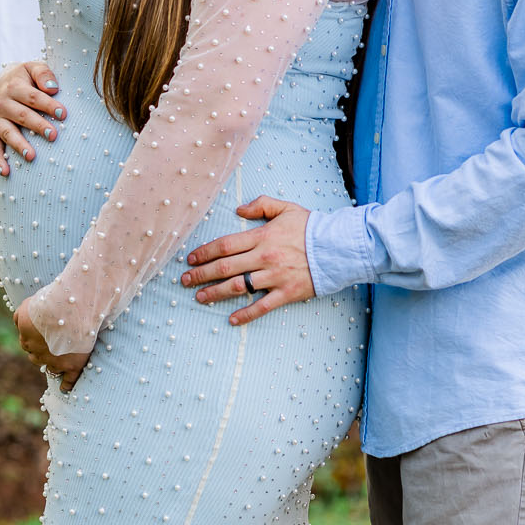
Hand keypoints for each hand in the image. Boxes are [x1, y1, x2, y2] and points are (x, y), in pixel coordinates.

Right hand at [0, 62, 64, 174]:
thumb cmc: (25, 78)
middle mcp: (2, 103)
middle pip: (22, 116)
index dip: (48, 105)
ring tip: (31, 156)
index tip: (63, 114)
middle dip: (38, 126)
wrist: (1, 82)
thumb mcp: (33, 68)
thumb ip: (43, 74)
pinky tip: (6, 172)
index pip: (33, 97)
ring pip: (8, 133)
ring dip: (19, 145)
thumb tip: (53, 88)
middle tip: (53, 136)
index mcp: (14, 86)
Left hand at [15, 298, 90, 390]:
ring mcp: (55, 361)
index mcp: (26, 337)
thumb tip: (18, 323)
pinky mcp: (72, 366)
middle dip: (42, 352)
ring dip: (54, 364)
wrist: (70, 308)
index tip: (43, 335)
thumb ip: (21, 316)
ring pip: (51, 368)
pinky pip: (68, 380)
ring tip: (61, 363)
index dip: (35, 338)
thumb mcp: (28, 304)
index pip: (26, 342)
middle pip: (36, 357)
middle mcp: (37, 352)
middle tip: (52, 346)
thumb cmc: (50, 302)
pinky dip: (66, 385)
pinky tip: (65, 388)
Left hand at [181, 196, 313, 325]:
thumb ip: (261, 205)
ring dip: (216, 293)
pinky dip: (246, 314)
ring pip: (238, 287)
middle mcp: (265, 257)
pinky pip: (262, 306)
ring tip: (199, 297)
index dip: (205, 252)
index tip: (191, 259)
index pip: (225, 245)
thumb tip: (238, 210)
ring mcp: (275, 277)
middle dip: (202, 274)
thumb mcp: (287, 208)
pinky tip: (231, 319)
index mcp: (262, 237)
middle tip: (185, 281)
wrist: (339, 247)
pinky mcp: (286, 293)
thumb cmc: (312, 227)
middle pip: (225, 267)